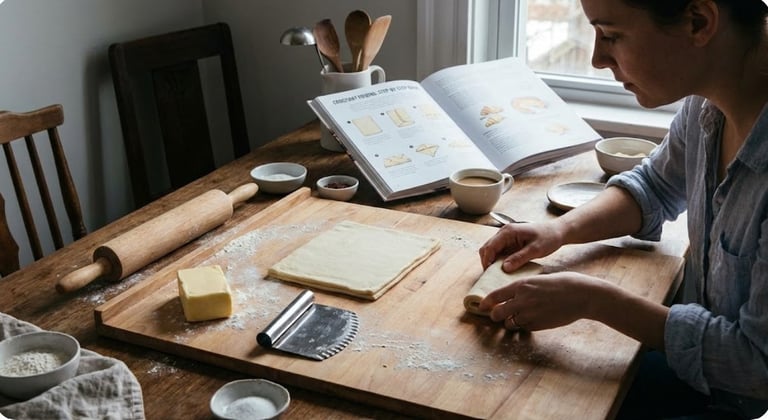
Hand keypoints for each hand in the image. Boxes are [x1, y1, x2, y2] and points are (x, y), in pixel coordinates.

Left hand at [478, 271, 608, 331]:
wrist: (582, 295)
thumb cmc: (564, 283)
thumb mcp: (539, 279)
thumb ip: (524, 288)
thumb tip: (513, 294)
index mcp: (521, 285)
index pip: (494, 296)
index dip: (485, 303)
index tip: (481, 307)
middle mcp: (522, 300)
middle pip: (497, 313)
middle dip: (495, 315)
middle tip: (497, 315)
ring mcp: (530, 314)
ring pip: (509, 323)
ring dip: (510, 322)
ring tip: (516, 318)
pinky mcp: (539, 325)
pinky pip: (524, 328)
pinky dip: (524, 326)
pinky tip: (533, 319)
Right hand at [479, 221, 563, 271]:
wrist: (557, 231)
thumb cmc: (548, 238)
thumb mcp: (535, 250)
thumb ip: (519, 258)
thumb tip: (504, 268)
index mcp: (508, 232)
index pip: (490, 247)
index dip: (487, 261)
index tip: (489, 274)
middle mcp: (504, 232)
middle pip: (487, 248)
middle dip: (487, 262)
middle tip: (492, 276)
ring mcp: (506, 237)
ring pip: (491, 250)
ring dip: (492, 261)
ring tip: (497, 274)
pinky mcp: (510, 242)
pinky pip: (499, 252)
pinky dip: (498, 260)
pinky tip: (504, 269)